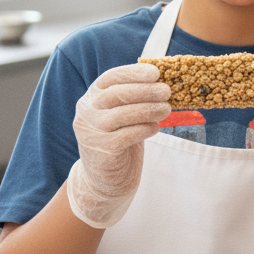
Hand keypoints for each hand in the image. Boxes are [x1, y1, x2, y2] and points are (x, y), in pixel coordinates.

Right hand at [67, 63, 170, 227]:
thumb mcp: (122, 115)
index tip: (155, 72)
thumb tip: (162, 82)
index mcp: (91, 98)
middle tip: (167, 91)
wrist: (104, 180)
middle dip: (145, 90)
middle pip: (116, 94)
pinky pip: (127, 135)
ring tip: (167, 109)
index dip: (133, 73)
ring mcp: (92, 132)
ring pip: (122, 114)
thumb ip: (134, 99)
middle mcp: (87, 112)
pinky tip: (155, 128)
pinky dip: (144, 129)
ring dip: (149, 109)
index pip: (110, 78)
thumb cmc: (118, 141)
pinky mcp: (103, 151)